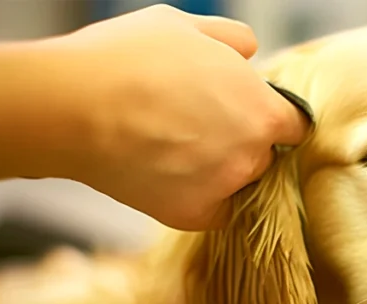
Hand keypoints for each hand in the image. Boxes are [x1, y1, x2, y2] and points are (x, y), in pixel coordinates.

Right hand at [52, 4, 309, 230]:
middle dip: (239, 141)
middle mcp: (252, 154)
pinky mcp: (192, 214)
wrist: (72, 107)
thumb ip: (230, 38)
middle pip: (263, 155)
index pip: (294, 125)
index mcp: (263, 110)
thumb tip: (250, 51)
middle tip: (194, 125)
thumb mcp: (184, 25)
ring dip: (217, 170)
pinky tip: (163, 173)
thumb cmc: (126, 59)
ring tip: (170, 146)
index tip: (245, 112)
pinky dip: (194, 197)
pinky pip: (211, 210)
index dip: (270, 116)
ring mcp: (224, 187)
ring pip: (236, 183)